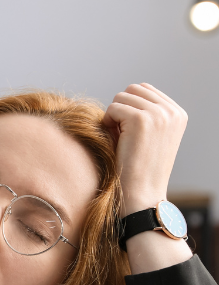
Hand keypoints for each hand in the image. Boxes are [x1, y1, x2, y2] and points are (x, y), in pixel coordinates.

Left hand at [101, 84, 187, 216]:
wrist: (142, 194)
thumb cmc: (138, 168)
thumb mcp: (149, 136)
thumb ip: (143, 114)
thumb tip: (123, 95)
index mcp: (177, 114)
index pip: (145, 90)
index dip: (128, 107)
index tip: (128, 131)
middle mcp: (172, 111)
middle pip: (133, 89)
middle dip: (120, 108)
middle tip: (119, 133)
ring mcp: (159, 114)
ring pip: (122, 96)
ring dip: (113, 116)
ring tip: (118, 138)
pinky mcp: (142, 120)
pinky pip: (113, 108)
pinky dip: (107, 122)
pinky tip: (115, 140)